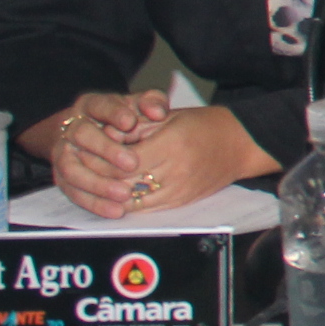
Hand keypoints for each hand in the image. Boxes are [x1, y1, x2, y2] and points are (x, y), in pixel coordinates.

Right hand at [35, 88, 169, 210]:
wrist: (97, 135)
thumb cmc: (126, 119)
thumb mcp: (138, 105)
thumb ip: (151, 102)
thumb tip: (158, 111)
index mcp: (90, 106)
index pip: (99, 105)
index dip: (113, 113)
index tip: (130, 122)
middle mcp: (71, 128)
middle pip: (82, 135)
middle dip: (106, 150)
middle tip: (132, 163)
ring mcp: (64, 154)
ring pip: (72, 168)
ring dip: (98, 183)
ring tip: (125, 193)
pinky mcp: (63, 178)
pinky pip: (73, 192)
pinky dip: (94, 203)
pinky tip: (115, 210)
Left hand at [55, 99, 273, 215]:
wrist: (242, 144)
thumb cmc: (205, 125)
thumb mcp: (169, 117)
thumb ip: (136, 128)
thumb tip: (106, 138)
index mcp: (170, 144)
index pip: (122, 160)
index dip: (100, 159)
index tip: (87, 152)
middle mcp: (174, 170)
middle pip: (122, 181)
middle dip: (99, 177)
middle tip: (82, 170)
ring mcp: (179, 189)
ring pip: (131, 199)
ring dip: (110, 195)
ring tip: (95, 185)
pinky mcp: (182, 201)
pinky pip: (146, 208)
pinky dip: (127, 204)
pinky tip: (116, 196)